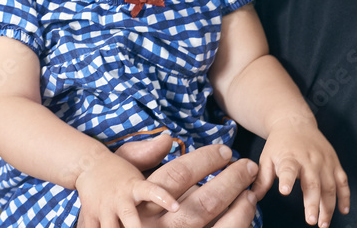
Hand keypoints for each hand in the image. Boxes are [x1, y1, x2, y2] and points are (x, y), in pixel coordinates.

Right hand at [75, 150, 178, 227]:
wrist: (87, 166)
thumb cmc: (120, 171)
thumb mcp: (138, 161)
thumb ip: (154, 154)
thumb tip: (168, 138)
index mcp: (134, 186)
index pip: (151, 191)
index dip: (163, 198)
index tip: (176, 207)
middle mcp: (119, 199)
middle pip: (129, 218)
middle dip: (136, 227)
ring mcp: (104, 210)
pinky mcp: (89, 218)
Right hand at [116, 134, 258, 227]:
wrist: (105, 226)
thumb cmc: (115, 196)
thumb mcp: (121, 173)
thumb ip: (142, 154)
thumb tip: (168, 139)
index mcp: (140, 199)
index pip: (179, 174)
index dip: (206, 160)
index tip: (225, 151)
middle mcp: (153, 224)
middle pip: (201, 201)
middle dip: (230, 181)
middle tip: (248, 166)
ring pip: (208, 225)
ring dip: (237, 208)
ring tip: (251, 192)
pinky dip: (234, 226)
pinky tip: (245, 214)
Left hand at [253, 117, 349, 227]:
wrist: (295, 122)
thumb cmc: (279, 144)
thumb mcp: (266, 158)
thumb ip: (262, 179)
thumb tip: (252, 198)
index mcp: (290, 157)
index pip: (288, 169)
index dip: (287, 180)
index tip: (284, 191)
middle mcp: (309, 159)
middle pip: (313, 183)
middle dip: (313, 203)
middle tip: (311, 221)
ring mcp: (324, 161)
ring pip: (330, 186)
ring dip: (328, 206)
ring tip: (324, 224)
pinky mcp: (334, 162)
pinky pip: (343, 181)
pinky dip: (345, 196)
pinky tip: (344, 210)